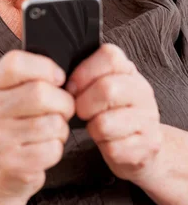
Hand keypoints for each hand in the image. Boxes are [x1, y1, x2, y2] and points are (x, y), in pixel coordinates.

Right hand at [0, 50, 74, 202]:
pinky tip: (46, 149)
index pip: (15, 62)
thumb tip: (65, 74)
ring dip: (61, 128)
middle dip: (63, 102)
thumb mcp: (12, 98)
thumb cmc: (13, 130)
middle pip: (40, 93)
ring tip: (52, 131)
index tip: (58, 78)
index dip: (44, 66)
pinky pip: (52, 149)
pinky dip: (57, 149)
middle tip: (63, 109)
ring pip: (51, 123)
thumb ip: (32, 80)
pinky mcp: (12, 162)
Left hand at [66, 43, 161, 184]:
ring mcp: (148, 119)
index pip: (110, 56)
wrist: (142, 146)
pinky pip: (113, 148)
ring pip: (105, 123)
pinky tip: (108, 142)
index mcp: (129, 70)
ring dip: (92, 128)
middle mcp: (143, 91)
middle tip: (80, 111)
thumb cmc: (111, 112)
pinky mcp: (147, 146)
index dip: (84, 73)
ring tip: (96, 126)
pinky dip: (103, 147)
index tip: (72, 88)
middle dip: (83, 104)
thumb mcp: (101, 87)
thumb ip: (87, 76)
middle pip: (107, 89)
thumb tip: (58, 78)